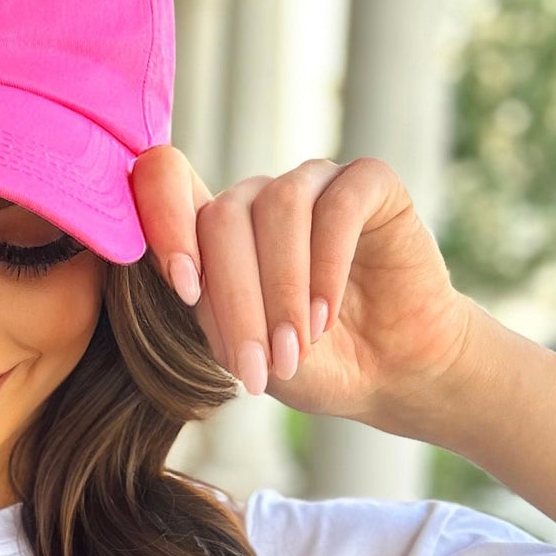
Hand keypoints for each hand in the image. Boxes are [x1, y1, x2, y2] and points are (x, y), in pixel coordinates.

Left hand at [130, 147, 476, 428]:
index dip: (163, 221)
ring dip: (283, 288)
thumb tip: (186, 283)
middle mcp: (259, 196)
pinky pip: (338, 207)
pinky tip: (326, 317)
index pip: (165, 185)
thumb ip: (211, 313)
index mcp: (215, 231)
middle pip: (223, 217)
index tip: (184, 291)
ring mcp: (313, 182)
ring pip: (279, 207)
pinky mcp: (369, 182)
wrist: (392, 373)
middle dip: (238, 301)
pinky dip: (327, 267)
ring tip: (299, 347)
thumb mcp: (248, 353)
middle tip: (259, 368)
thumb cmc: (312, 364)